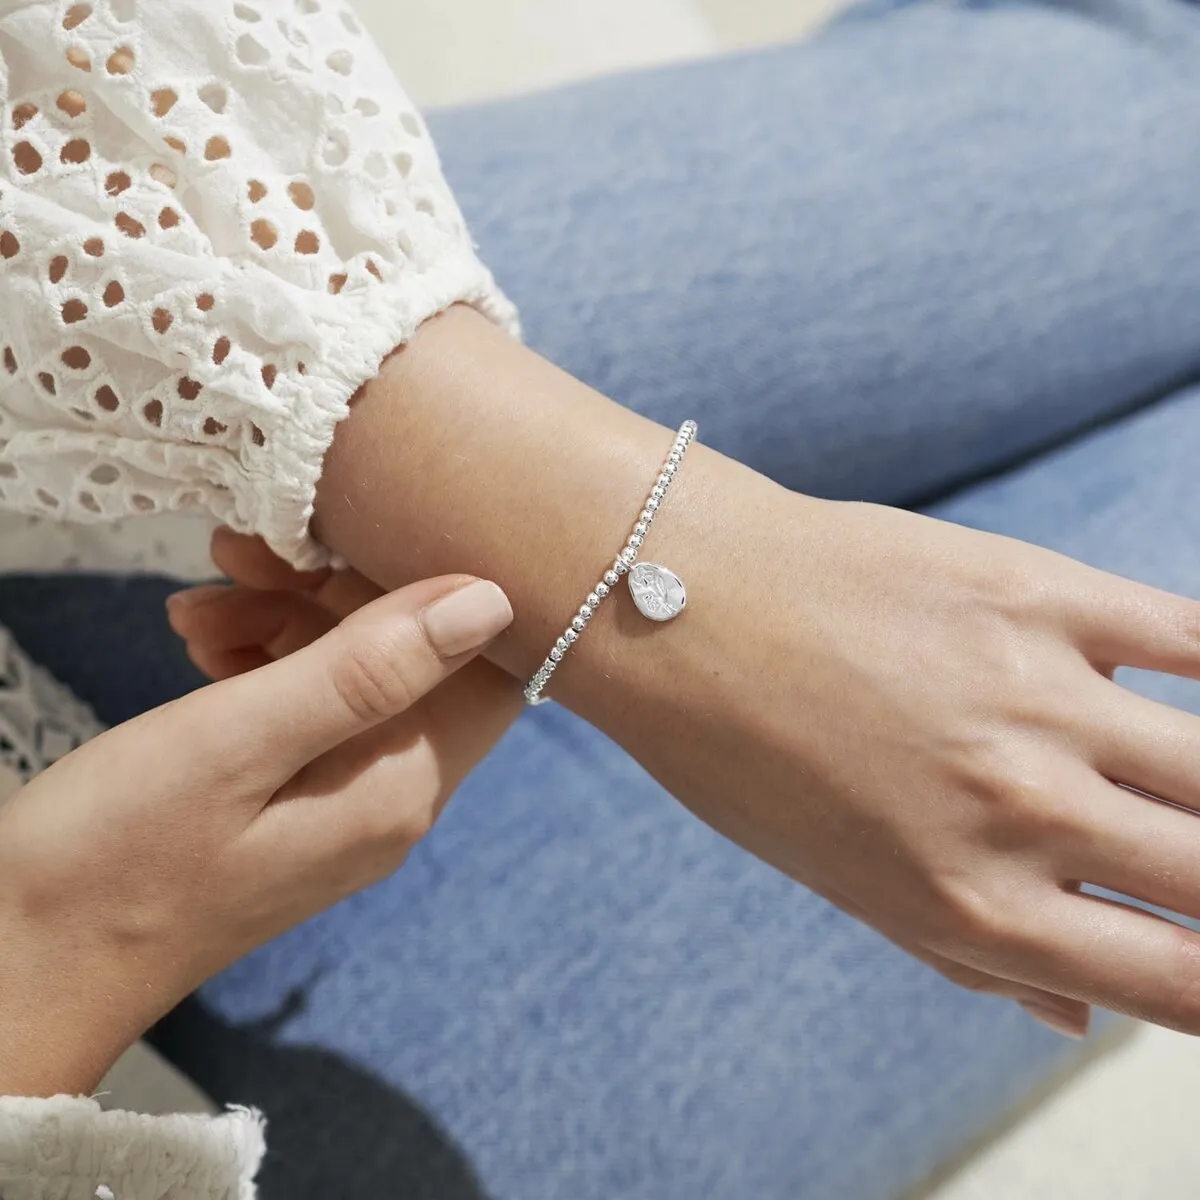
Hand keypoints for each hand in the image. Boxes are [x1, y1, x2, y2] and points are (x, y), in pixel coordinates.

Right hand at [0, 571, 516, 1095]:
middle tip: (236, 557)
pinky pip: (311, 707)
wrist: (29, 963)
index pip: (483, 656)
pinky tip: (202, 646)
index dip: (427, 581)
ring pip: (355, 671)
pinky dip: (263, 661)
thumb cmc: (118, 853)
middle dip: (333, 591)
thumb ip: (369, 670)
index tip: (338, 538)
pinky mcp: (301, 802)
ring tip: (197, 609)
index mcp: (402, 783)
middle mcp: (396, 796)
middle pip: (414, 655)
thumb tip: (492, 601)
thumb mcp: (240, 740)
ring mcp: (349, 803)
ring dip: (285, 620)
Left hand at [600, 473, 1199, 1037]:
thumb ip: (972, 957)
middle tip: (1182, 856)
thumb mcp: (845, 883)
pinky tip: (1192, 692)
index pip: (1178, 984)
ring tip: (1181, 792)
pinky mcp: (1035, 594)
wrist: (679, 602)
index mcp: (965, 906)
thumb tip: (1080, 1020)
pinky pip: (1192, 639)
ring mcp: (1035, 697)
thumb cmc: (744, 755)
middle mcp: (1016, 811)